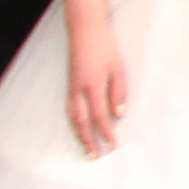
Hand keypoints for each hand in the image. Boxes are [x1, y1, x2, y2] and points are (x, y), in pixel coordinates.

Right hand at [66, 22, 129, 158]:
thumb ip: (118, 92)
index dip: (105, 132)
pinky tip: (78, 129)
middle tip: (94, 156)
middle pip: (81, 121)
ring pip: (72, 117)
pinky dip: (73, 123)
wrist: (85, 32)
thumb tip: (119, 115)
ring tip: (86, 147)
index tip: (112, 145)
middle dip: (88, 140)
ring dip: (79, 134)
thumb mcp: (118, 69)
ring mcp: (72, 89)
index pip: (99, 116)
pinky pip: (69, 109)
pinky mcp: (70, 86)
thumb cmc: (105, 49)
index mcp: (92, 86)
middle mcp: (79, 90)